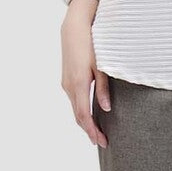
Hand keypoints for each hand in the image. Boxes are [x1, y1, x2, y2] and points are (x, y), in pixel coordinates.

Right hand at [61, 0, 110, 147]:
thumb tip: (105, 109)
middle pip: (78, 116)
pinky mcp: (67, 80)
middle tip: (102, 142)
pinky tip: (90, 115)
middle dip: (89, 131)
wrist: (74, 29)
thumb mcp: (101, 66)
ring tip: (98, 132)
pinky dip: (81, 111)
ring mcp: (66, 84)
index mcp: (79, 84)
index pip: (84, 115)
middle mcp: (69, 87)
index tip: (101, 142)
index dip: (92, 131)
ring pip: (75, 109)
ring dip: (85, 122)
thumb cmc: (91, 44)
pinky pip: (74, 101)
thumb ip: (103, 89)